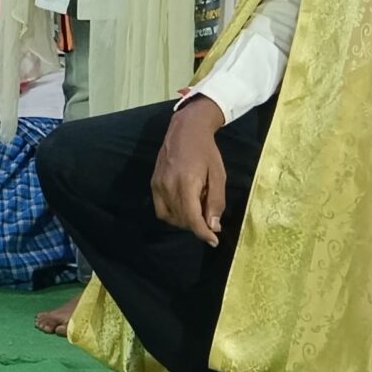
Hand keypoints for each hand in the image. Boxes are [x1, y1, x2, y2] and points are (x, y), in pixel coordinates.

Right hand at [152, 98, 229, 245]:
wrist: (185, 130)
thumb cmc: (206, 152)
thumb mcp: (218, 175)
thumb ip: (216, 201)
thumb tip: (213, 226)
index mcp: (186, 183)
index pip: (192, 218)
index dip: (203, 233)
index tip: (214, 241)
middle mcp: (168, 186)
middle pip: (182, 219)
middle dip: (197, 226)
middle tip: (210, 219)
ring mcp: (158, 185)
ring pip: (170, 217)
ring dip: (185, 221)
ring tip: (198, 211)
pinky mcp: (153, 183)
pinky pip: (161, 209)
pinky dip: (173, 215)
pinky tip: (184, 208)